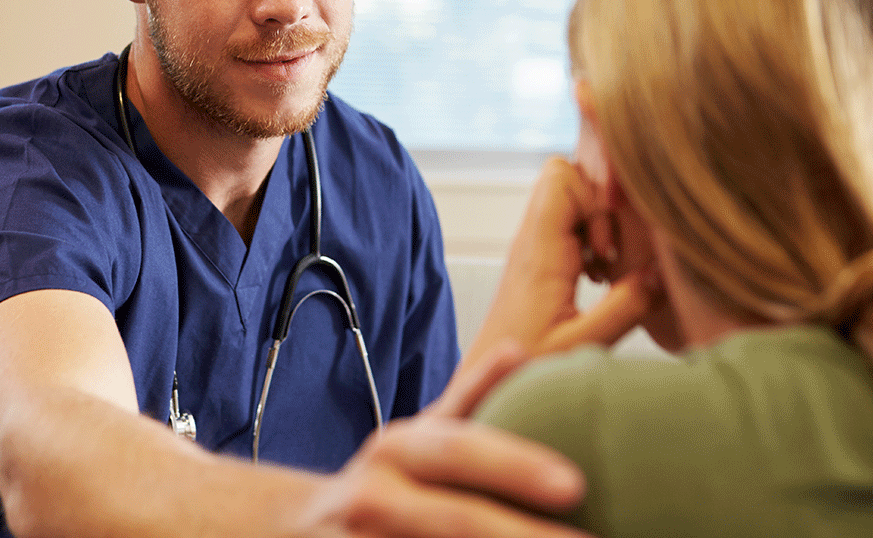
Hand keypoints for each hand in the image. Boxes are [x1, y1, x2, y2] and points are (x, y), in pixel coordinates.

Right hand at [293, 345, 592, 536]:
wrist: (296, 528)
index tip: (576, 484)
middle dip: (523, 535)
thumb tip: (520, 352)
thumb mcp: (415, 437)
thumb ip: (468, 399)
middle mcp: (374, 495)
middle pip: (457, 518)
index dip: (516, 466)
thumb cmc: (383, 481)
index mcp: (397, 449)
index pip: (460, 450)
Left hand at [464, 157, 660, 367]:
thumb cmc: (525, 371)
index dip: (596, 198)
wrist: (487, 388)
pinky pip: (568, 226)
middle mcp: (530, 241)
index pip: (562, 178)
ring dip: (597, 224)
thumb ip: (625, 307)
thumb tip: (661, 271)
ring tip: (605, 270)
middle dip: (600, 204)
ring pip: (569, 200)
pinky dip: (590, 241)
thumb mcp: (582, 345)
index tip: (608, 250)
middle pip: (566, 178)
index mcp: (538, 252)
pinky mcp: (538, 262)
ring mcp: (532, 249)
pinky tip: (598, 279)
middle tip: (610, 256)